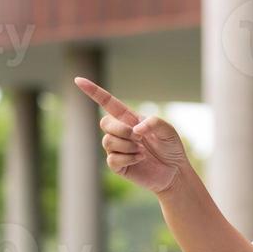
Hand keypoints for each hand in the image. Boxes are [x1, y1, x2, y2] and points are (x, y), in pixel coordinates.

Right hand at [75, 77, 188, 193]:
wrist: (174, 171)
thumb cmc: (171, 147)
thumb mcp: (168, 130)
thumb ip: (154, 123)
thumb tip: (134, 130)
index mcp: (129, 119)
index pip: (107, 102)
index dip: (93, 91)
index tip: (78, 80)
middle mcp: (120, 132)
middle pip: (104, 122)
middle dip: (121, 129)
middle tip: (139, 138)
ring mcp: (117, 149)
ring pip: (108, 142)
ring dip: (128, 146)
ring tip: (142, 151)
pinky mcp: (118, 165)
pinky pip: (112, 159)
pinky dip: (128, 158)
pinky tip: (140, 159)